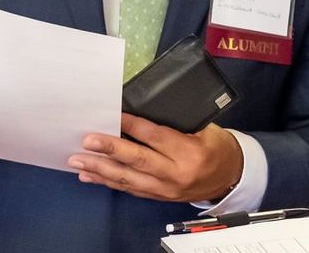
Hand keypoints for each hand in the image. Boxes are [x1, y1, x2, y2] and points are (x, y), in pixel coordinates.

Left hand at [68, 114, 242, 202]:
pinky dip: (107, 182)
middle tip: (88, 141)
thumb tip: (138, 112)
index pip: (155, 137)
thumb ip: (175, 124)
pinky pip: (129, 189)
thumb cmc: (216, 147)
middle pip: (138, 160)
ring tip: (78, 161)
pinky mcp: (158, 197)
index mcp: (190, 152)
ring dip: (100, 170)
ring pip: (128, 179)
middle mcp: (176, 174)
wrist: (230, 177)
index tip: (112, 114)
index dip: (132, 125)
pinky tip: (89, 176)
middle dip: (110, 150)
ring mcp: (166, 190)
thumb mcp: (204, 129)